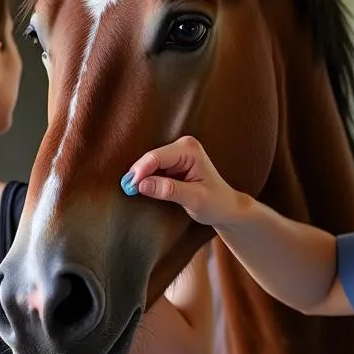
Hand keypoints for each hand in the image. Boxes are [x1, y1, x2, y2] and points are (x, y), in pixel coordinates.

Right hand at [123, 136, 241, 226]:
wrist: (227, 208)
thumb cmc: (216, 203)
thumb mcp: (194, 199)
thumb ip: (169, 190)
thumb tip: (142, 185)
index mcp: (190, 150)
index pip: (157, 157)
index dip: (140, 172)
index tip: (129, 187)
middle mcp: (183, 146)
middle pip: (150, 158)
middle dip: (137, 174)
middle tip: (126, 190)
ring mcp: (177, 154)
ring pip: (149, 164)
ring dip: (140, 177)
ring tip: (130, 190)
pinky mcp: (173, 163)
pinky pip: (153, 169)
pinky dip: (145, 179)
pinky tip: (139, 188)